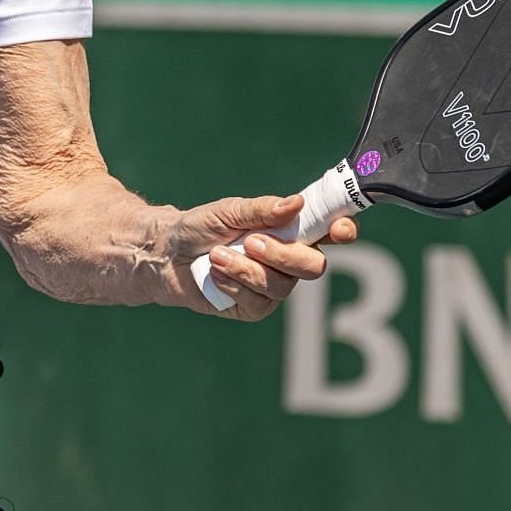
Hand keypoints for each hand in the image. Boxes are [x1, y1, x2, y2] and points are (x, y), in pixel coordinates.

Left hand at [167, 194, 357, 320]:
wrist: (167, 254)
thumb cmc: (200, 227)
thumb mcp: (228, 211)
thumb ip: (262, 210)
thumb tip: (297, 203)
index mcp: (289, 231)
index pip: (329, 232)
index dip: (342, 230)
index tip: (340, 230)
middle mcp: (288, 260)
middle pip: (315, 266)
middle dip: (283, 255)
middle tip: (250, 241)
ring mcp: (273, 286)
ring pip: (282, 286)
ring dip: (247, 268)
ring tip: (217, 255)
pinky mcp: (254, 307)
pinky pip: (258, 302)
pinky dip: (234, 284)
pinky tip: (215, 273)